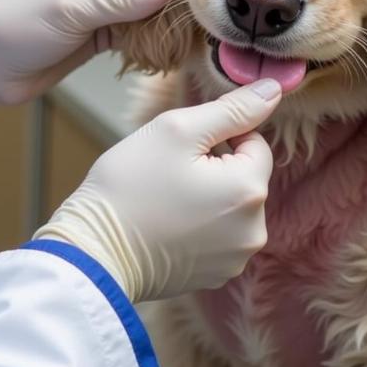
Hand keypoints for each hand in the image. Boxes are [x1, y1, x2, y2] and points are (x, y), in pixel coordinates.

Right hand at [34, 80, 281, 303]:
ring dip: (209, 196)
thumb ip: (233, 109)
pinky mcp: (215, 276)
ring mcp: (235, 259)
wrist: (93, 254)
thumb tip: (273, 89)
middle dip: (215, 168)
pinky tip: (166, 225)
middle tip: (169, 173)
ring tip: (166, 200)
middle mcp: (254, 230)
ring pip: (232, 206)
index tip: (183, 148)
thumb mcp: (178, 130)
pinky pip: (219, 236)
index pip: (256, 142)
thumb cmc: (130, 185)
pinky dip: (199, 226)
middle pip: (245, 177)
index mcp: (250, 190)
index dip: (220, 137)